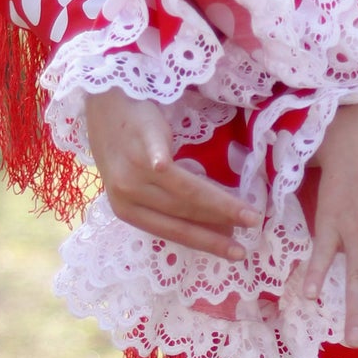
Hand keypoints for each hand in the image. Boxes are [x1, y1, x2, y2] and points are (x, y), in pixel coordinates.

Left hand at [83, 90, 260, 260]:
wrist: (105, 104)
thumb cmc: (128, 145)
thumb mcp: (142, 183)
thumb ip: (170, 202)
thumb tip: (216, 224)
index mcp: (127, 210)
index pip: (174, 230)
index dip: (207, 242)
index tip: (236, 252)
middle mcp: (127, 193)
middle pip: (183, 212)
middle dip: (221, 223)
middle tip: (252, 227)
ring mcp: (132, 168)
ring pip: (182, 191)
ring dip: (219, 203)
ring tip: (248, 212)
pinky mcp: (139, 140)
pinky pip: (154, 154)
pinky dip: (159, 160)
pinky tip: (163, 165)